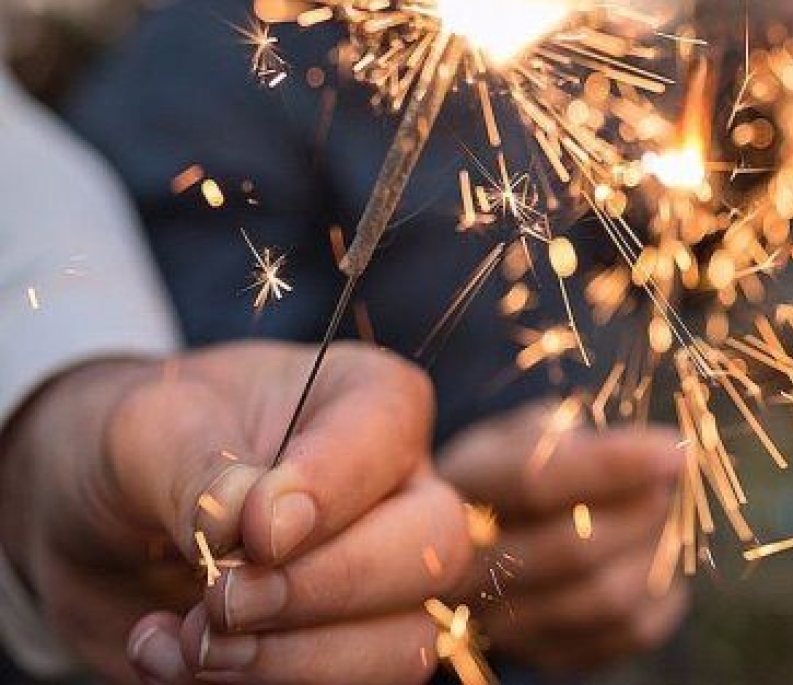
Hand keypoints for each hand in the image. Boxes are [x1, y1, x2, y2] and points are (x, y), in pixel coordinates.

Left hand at [0, 342, 472, 684]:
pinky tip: (173, 657)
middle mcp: (398, 491)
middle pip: (433, 549)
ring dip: (294, 661)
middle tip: (223, 601)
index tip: (253, 533)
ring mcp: (382, 580)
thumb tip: (264, 520)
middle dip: (325, 589)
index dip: (332, 493)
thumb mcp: (145, 433)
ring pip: (406, 643)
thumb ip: (204, 471)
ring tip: (194, 643)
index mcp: (370, 403)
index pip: (390, 438)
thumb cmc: (137, 450)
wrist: (88, 529)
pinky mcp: (346, 654)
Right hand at [437, 403, 686, 673]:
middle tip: (672, 481)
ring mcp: (506, 624)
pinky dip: (662, 591)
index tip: (677, 450)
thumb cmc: (516, 469)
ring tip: (661, 515)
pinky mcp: (550, 656)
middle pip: (577, 548)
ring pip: (609, 597)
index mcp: (463, 492)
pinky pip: (631, 632)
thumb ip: (570, 432)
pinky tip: (650, 556)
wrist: (479, 547)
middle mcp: (468, 570)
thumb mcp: (527, 431)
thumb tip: (641, 452)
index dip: (615, 466)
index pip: (539, 482)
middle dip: (644, 510)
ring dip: (656, 550)